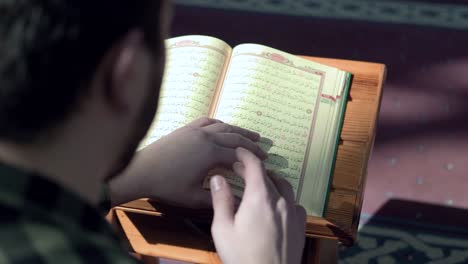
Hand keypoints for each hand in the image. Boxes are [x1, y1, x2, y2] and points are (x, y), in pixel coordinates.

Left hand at [109, 117, 267, 207]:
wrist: (141, 171)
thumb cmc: (167, 186)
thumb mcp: (194, 197)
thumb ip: (218, 198)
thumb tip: (238, 200)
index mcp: (210, 153)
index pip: (239, 154)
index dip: (253, 159)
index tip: (265, 163)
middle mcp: (206, 137)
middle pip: (235, 138)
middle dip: (251, 144)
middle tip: (264, 149)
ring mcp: (195, 130)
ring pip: (224, 126)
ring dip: (240, 131)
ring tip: (253, 135)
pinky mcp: (186, 128)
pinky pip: (208, 121)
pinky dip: (221, 123)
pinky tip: (225, 127)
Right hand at [210, 147, 306, 263]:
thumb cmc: (242, 256)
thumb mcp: (223, 229)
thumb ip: (221, 200)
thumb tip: (218, 177)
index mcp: (260, 198)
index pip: (255, 166)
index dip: (246, 155)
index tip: (238, 151)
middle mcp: (280, 201)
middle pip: (269, 175)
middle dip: (253, 169)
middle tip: (240, 169)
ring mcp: (293, 213)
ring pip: (284, 187)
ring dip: (271, 180)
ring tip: (260, 183)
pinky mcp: (300, 226)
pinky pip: (294, 203)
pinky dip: (284, 197)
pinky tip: (277, 205)